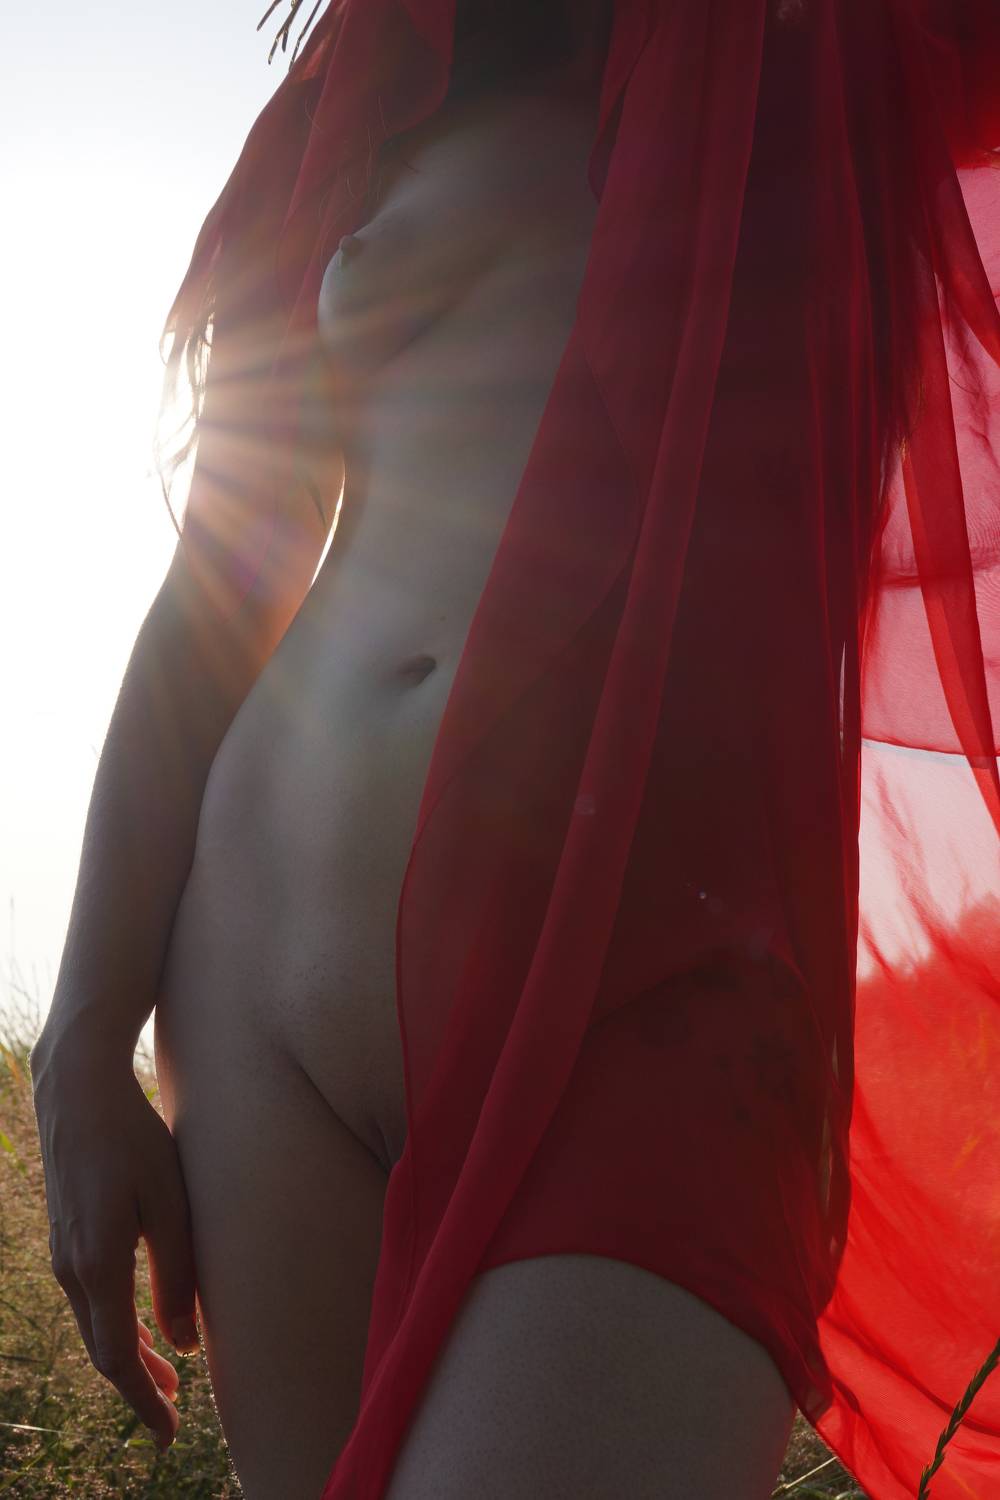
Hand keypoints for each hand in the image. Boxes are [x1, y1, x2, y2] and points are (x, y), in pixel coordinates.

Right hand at [31, 1028, 197, 1452]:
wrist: (78, 1089)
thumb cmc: (133, 1138)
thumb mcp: (170, 1202)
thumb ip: (177, 1273)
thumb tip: (184, 1342)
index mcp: (98, 1265)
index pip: (118, 1359)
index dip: (144, 1400)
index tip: (171, 1433)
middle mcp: (71, 1268)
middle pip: (103, 1350)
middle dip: (140, 1387)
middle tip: (176, 1414)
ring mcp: (63, 1252)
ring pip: (95, 1326)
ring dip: (130, 1356)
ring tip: (169, 1374)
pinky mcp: (66, 1234)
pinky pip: (89, 1299)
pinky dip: (116, 1325)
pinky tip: (142, 1324)